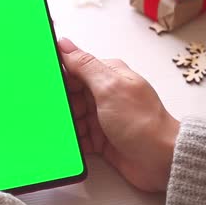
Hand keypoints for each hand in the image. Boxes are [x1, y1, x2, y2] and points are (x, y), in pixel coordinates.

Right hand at [59, 38, 179, 191]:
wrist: (161, 160)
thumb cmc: (142, 122)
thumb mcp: (109, 87)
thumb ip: (85, 65)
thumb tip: (65, 44)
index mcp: (108, 76)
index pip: (75, 69)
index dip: (59, 77)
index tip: (45, 85)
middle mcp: (105, 95)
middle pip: (71, 95)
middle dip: (61, 105)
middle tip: (55, 113)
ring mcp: (104, 117)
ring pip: (72, 117)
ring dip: (66, 124)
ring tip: (63, 131)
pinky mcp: (102, 139)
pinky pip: (79, 137)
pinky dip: (73, 140)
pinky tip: (69, 144)